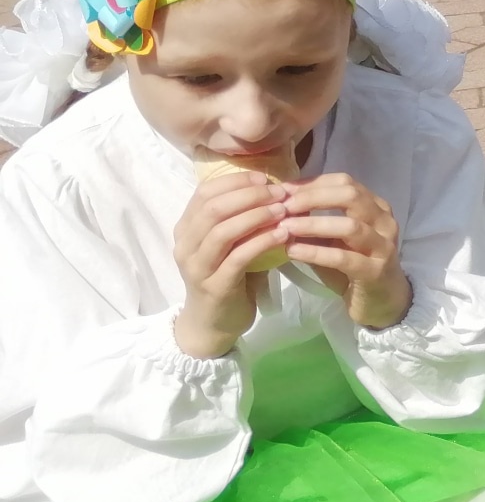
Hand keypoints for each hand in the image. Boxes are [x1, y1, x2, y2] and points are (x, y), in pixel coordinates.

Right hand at [171, 170, 292, 358]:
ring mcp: (197, 267)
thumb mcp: (230, 243)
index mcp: (186, 229)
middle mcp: (185, 245)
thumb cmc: (228, 276)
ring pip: (222, 231)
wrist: (214, 322)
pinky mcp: (215, 286)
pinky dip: (262, 242)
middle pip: (213, 208)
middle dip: (250, 195)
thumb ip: (241, 218)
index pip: (204, 192)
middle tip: (280, 193)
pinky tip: (282, 234)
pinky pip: (238, 257)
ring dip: (257, 216)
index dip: (236, 181)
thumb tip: (276, 190)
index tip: (266, 179)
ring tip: (283, 210)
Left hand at [277, 172, 411, 328]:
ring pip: (349, 225)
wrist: (381, 301)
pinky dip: (315, 252)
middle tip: (282, 206)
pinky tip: (292, 251)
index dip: (312, 183)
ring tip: (284, 227)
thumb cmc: (352, 267)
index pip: (344, 182)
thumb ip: (314, 222)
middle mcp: (384, 221)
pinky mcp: (375, 271)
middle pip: (350, 195)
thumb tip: (279, 207)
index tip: (282, 191)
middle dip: (312, 197)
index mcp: (375, 206)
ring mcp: (383, 245)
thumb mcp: (334, 239)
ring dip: (313, 224)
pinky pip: (343, 258)